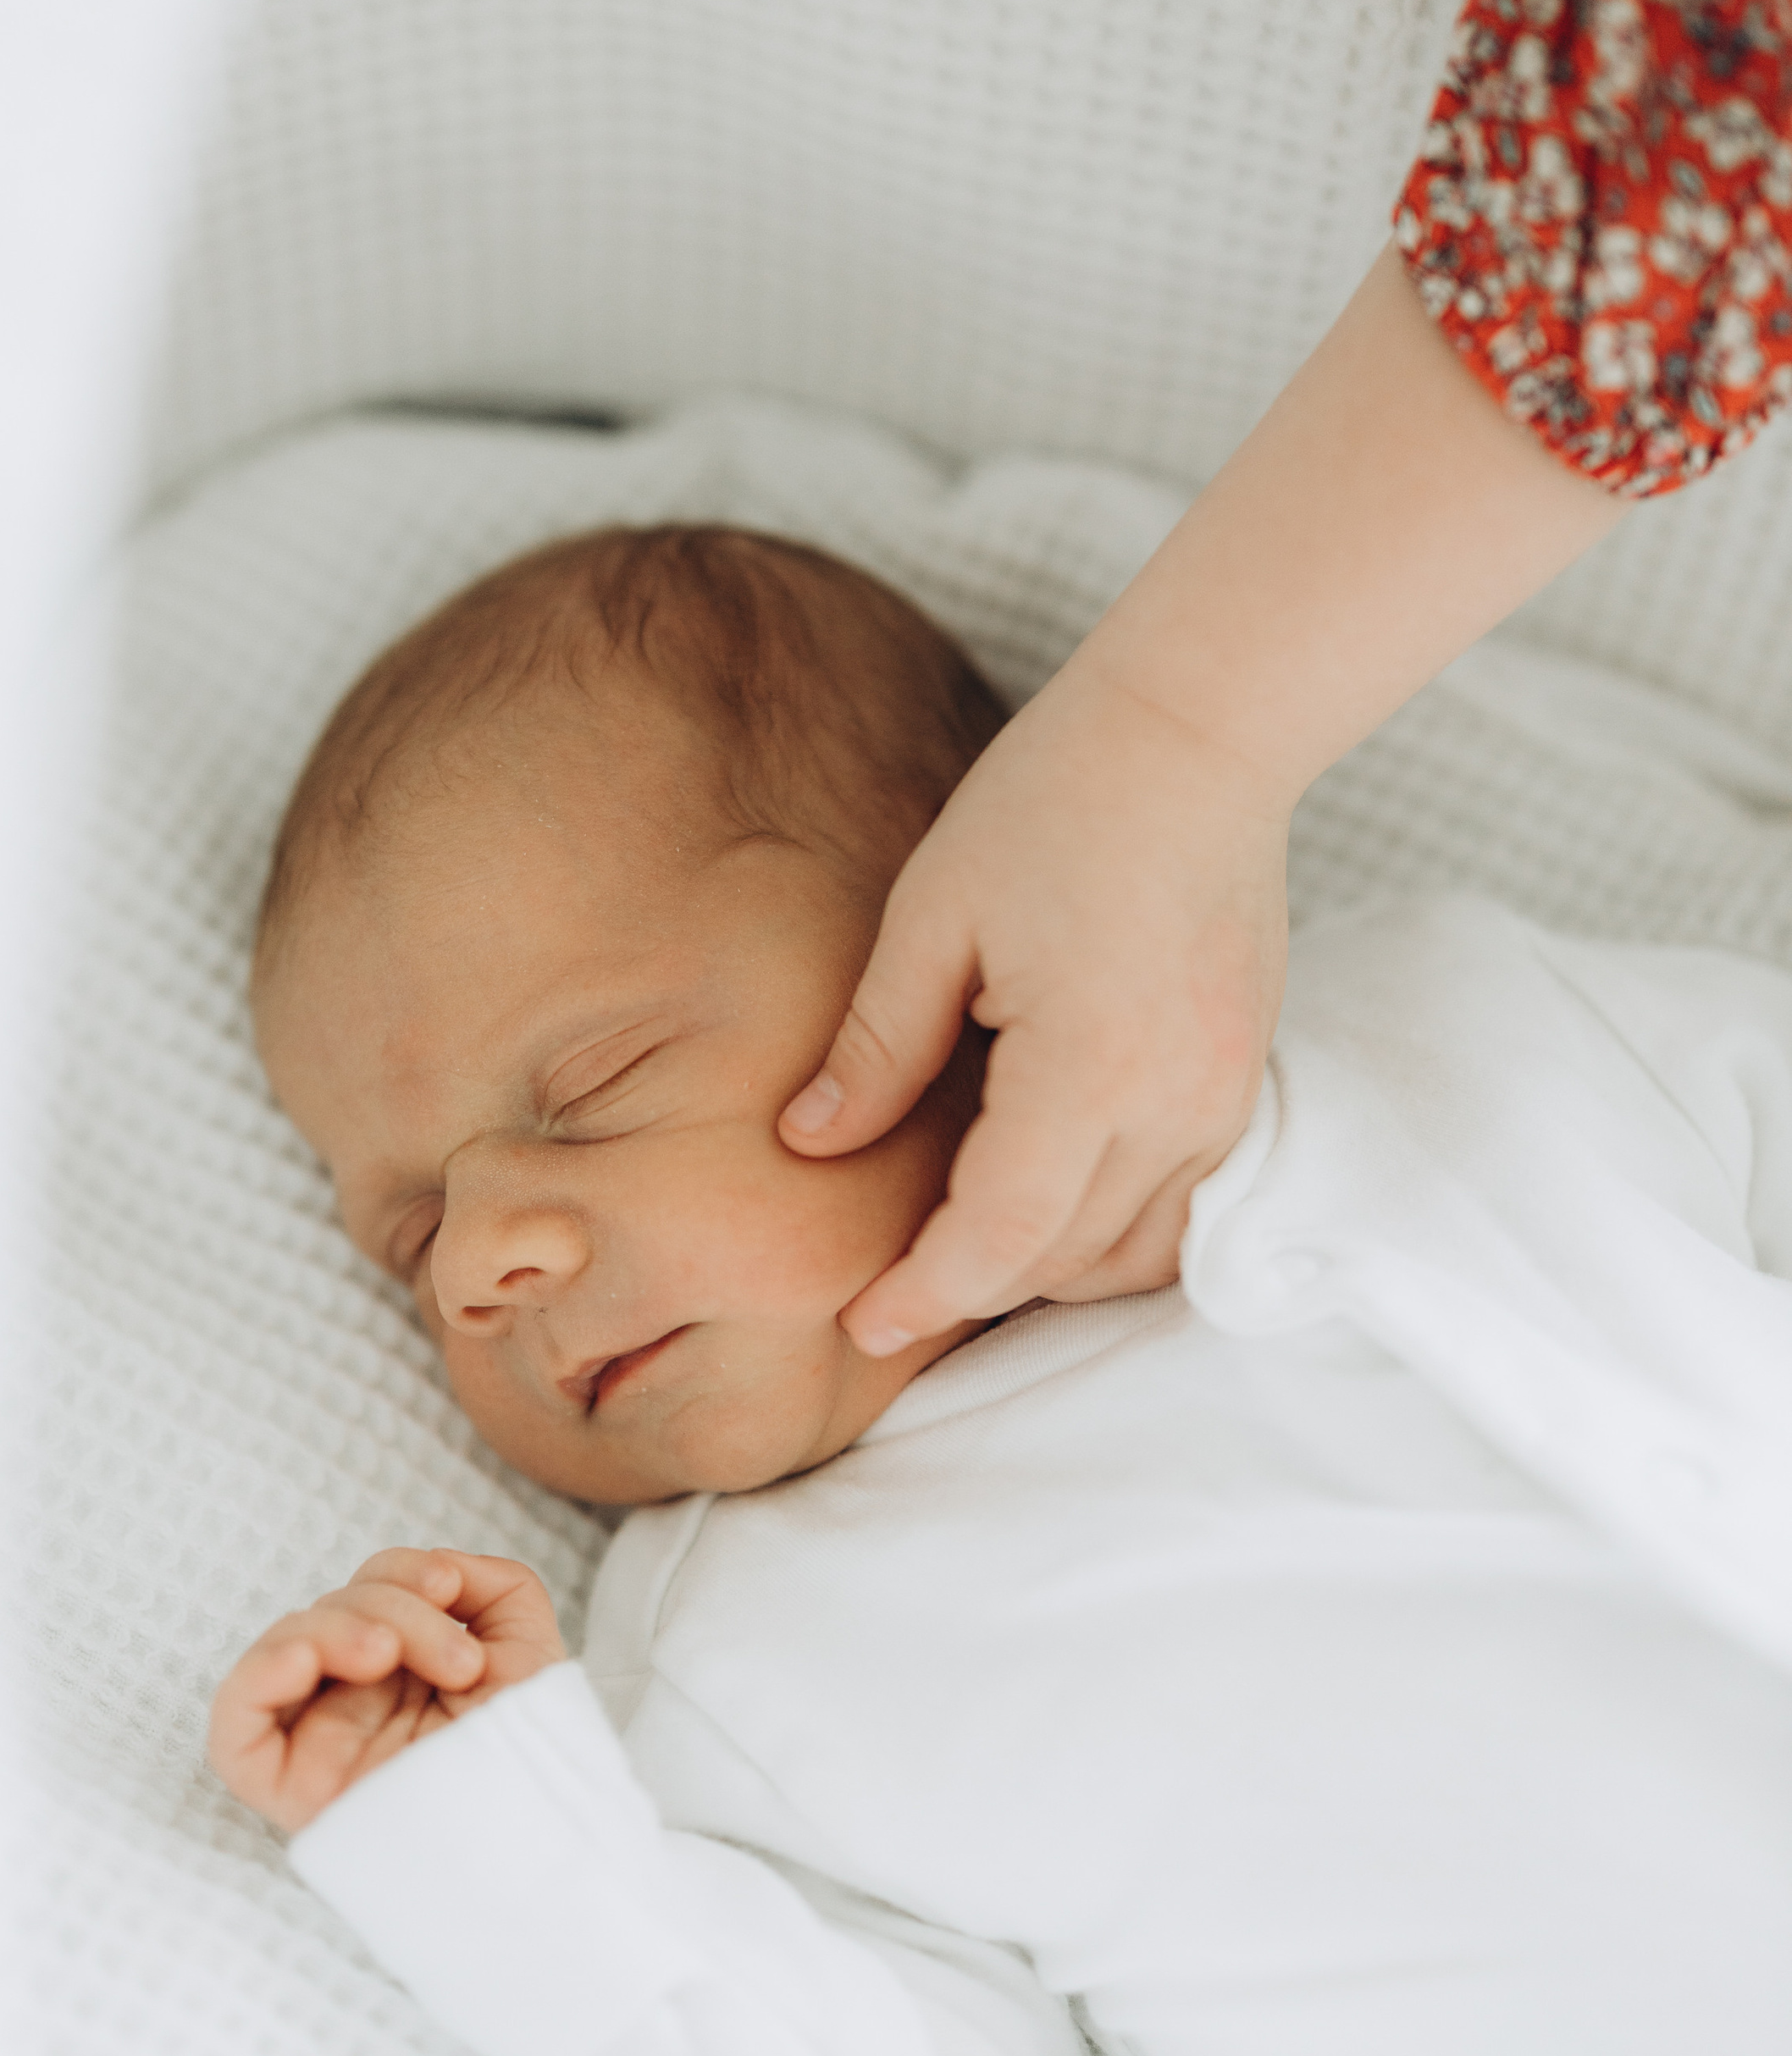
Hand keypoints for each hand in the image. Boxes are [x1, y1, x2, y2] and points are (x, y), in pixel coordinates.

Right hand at [208, 1548, 566, 1833]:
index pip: (368, 1595)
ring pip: (285, 1648)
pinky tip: (306, 1660)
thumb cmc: (534, 1754)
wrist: (536, 1837)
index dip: (402, 1572)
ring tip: (390, 1657)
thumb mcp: (532, 1649)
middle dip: (393, 1608)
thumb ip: (495, 1586)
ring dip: (338, 1627)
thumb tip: (438, 1568)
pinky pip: (234, 1726)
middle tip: (456, 1659)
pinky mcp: (289, 1786)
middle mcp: (355, 1704)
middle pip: (332, 1613)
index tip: (451, 1591)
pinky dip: (258, 1675)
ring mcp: (319, 1742)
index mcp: (403, 1675)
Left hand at [781, 240, 1624, 1348]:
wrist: (1198, 735)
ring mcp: (1225, 1094)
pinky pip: (1184, 1202)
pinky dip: (1115, 1226)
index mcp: (1086, 1066)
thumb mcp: (934, 916)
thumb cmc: (1051, 803)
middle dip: (974, 1284)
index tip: (862, 1321)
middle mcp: (1174, 1100)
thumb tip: (809, 1144)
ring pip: (1135, 1248)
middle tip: (891, 1283)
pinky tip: (1050, 1195)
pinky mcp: (1247, 1075)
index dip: (925, 1292)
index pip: (998, 1237)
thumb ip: (877, 1047)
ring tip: (965, 1242)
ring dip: (1047, 1264)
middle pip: (1064, 1257)